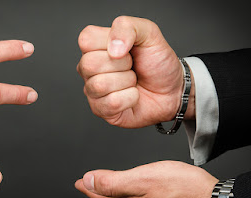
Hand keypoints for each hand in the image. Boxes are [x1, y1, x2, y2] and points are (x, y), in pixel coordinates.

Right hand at [77, 16, 194, 127]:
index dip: (110, 42)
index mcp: (95, 47)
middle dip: (122, 64)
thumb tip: (113, 49)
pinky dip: (130, 98)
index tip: (126, 48)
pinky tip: (133, 95)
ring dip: (127, 82)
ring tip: (133, 81)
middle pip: (89, 64)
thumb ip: (128, 27)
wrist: (172, 89)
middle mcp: (89, 69)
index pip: (86, 39)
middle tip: (132, 66)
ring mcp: (92, 90)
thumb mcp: (149, 33)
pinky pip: (111, 103)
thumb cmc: (157, 62)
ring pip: (100, 85)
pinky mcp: (101, 110)